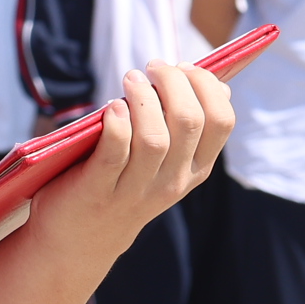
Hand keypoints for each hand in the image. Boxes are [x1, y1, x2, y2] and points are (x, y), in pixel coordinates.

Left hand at [37, 61, 232, 266]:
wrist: (83, 236)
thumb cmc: (125, 180)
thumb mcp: (167, 160)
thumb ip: (188, 126)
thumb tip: (219, 87)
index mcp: (196, 167)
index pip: (221, 121)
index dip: (206, 85)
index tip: (184, 67)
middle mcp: (173, 181)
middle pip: (190, 122)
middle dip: (173, 82)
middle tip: (152, 68)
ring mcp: (137, 189)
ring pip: (154, 139)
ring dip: (143, 100)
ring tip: (130, 80)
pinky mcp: (100, 190)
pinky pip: (115, 154)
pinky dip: (116, 124)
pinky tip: (112, 108)